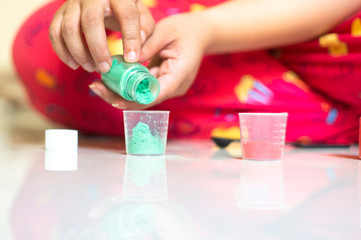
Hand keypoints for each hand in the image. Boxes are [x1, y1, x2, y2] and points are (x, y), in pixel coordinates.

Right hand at [49, 0, 153, 72]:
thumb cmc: (125, 10)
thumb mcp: (141, 15)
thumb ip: (145, 30)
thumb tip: (138, 52)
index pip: (127, 14)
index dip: (130, 38)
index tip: (132, 59)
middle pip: (91, 21)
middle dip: (98, 49)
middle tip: (106, 68)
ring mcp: (73, 3)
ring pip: (68, 28)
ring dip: (79, 53)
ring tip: (92, 68)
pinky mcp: (60, 13)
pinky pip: (54, 33)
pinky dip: (62, 52)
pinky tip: (75, 64)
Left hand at [89, 12, 211, 108]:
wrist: (200, 34)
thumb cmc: (185, 30)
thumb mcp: (166, 31)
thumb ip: (148, 45)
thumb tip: (128, 60)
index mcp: (179, 75)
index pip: (155, 95)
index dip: (134, 100)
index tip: (113, 99)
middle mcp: (174, 86)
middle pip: (145, 99)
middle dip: (120, 97)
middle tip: (96, 88)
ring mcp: (169, 86)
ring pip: (143, 96)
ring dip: (122, 92)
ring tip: (99, 85)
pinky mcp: (162, 82)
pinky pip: (144, 88)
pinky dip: (129, 85)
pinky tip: (112, 79)